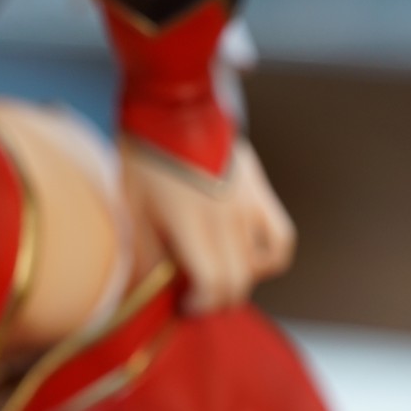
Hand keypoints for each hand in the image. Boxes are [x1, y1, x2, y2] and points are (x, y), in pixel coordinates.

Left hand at [124, 137, 296, 314]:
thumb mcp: (130, 204)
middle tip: (196, 294)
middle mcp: (227, 218)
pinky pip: (281, 236)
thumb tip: (146, 287)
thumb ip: (143, 250)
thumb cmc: (143, 155)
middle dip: (218, 297)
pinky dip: (270, 256)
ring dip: (243, 278)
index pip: (215, 284)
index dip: (202, 304)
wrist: (171, 106)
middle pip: (239, 280)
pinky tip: (249, 256)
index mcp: (192, 223)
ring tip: (219, 273)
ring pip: (264, 264)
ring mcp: (249, 204)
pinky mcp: (260, 189)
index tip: (185, 305)